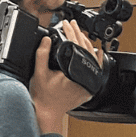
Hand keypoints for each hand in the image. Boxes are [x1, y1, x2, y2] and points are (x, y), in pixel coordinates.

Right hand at [29, 20, 103, 134]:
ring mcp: (89, 82)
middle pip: (86, 48)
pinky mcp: (89, 86)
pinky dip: (95, 58)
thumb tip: (45, 39)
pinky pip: (96, 69)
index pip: (76, 45)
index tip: (66, 24)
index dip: (70, 32)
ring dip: (87, 43)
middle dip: (78, 34)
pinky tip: (95, 51)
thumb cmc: (43, 96)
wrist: (47, 112)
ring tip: (80, 34)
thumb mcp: (39, 73)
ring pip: (92, 57)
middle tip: (72, 25)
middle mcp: (85, 76)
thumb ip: (42, 55)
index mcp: (74, 71)